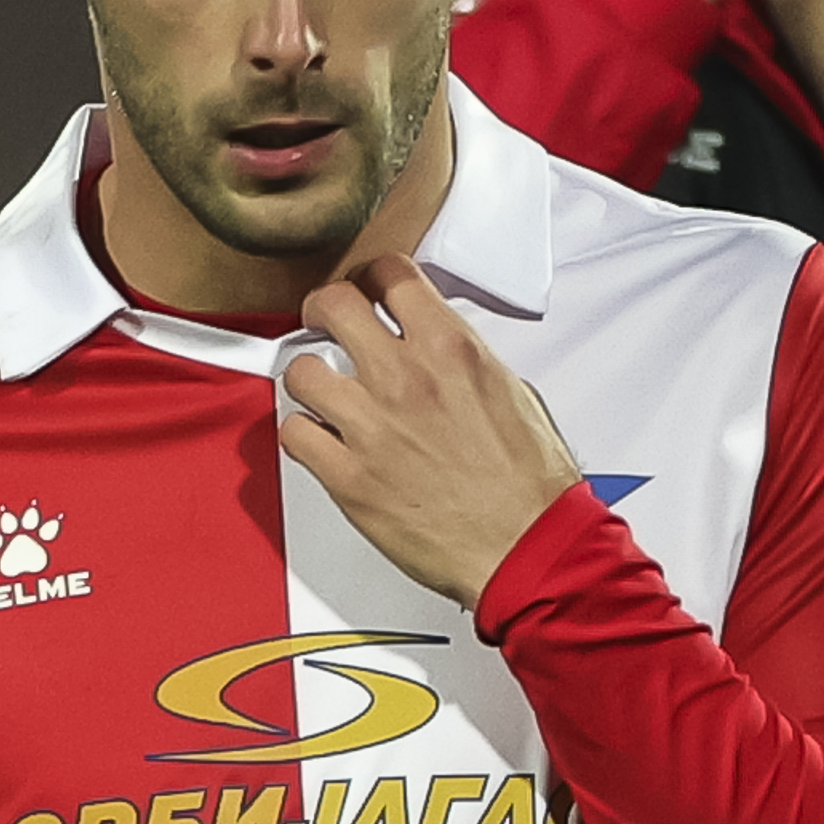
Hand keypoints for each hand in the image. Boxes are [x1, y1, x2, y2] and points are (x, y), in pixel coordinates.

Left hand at [278, 255, 583, 608]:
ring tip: (324, 394)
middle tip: (326, 324)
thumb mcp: (512, 394)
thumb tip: (435, 348)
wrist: (526, 548)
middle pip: (333, 303)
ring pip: (300, 370)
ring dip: (310, 380)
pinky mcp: (349, 477)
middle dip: (324, 309)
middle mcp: (407, 379)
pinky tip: (323, 441)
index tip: (368, 291)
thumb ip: (461, 360)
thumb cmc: (529, 487)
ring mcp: (372, 427)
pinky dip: (304, 435)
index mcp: (451, 349)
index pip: (390, 275)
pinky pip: (294, 434)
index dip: (372, 278)